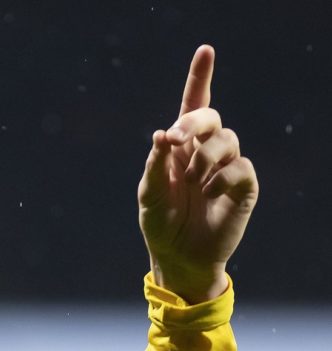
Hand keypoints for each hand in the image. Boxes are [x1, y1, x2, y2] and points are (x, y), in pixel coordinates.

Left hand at [138, 45, 258, 302]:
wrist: (179, 256)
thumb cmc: (160, 224)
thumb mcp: (149, 194)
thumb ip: (155, 164)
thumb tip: (162, 134)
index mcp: (180, 147)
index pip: (193, 105)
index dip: (200, 77)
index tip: (206, 50)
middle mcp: (204, 151)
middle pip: (210, 116)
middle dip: (194, 122)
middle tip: (176, 139)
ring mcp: (226, 167)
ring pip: (227, 139)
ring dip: (204, 157)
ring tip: (191, 182)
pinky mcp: (244, 185)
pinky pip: (240, 167)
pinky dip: (221, 178)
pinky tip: (208, 193)